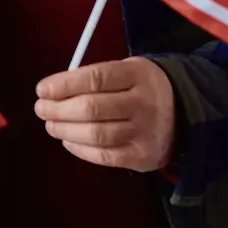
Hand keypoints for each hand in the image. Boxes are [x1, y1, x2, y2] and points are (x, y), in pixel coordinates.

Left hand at [34, 57, 176, 172]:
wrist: (186, 113)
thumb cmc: (142, 88)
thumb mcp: (127, 71)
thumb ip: (95, 78)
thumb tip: (55, 90)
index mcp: (138, 75)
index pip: (95, 78)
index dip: (64, 85)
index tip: (42, 89)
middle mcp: (144, 103)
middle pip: (93, 108)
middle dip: (58, 110)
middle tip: (42, 109)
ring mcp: (145, 132)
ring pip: (96, 134)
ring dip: (65, 131)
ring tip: (51, 125)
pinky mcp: (143, 156)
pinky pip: (105, 156)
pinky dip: (80, 150)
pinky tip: (68, 141)